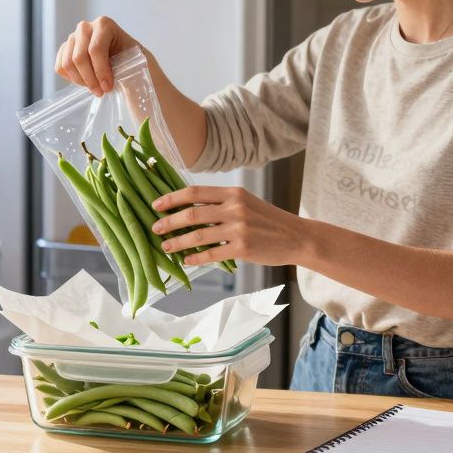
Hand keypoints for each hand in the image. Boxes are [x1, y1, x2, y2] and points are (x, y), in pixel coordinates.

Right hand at [54, 16, 143, 96]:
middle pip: (79, 57)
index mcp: (104, 24)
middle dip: (90, 79)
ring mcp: (73, 38)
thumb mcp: (138, 60)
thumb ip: (129, 66)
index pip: (95, 49)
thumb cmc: (134, 60)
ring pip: (67, 63)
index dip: (100, 71)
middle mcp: (85, 27)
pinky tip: (87, 82)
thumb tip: (115, 81)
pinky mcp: (65, 49)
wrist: (127, 60)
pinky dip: (72, 79)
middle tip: (101, 92)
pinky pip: (60, 67)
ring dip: (81, 81)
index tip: (108, 87)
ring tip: (95, 89)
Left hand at [150, 186, 303, 267]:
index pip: (194, 192)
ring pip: (198, 236)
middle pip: (192, 214)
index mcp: (233, 193)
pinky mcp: (243, 249)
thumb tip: (190, 209)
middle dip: (169, 222)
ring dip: (177, 242)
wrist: (296, 237)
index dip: (172, 198)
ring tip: (166, 247)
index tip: (156, 205)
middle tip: (155, 228)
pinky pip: (211, 254)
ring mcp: (238, 229)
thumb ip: (221, 203)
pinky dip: (195, 258)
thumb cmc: (268, 220)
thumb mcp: (246, 202)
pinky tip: (186, 261)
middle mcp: (234, 208)